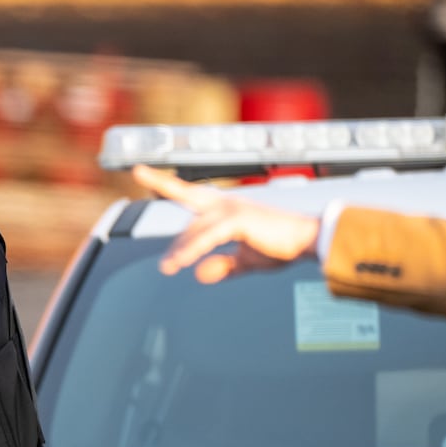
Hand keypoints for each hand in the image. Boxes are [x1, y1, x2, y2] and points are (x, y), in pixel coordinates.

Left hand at [131, 164, 321, 282]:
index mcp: (224, 209)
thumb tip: (199, 275)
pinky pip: (207, 237)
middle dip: (171, 223)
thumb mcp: (245, 262)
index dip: (163, 182)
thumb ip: (223, 266)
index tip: (139, 170)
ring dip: (181, 252)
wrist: (306, 242)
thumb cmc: (279, 248)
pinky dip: (193, 250)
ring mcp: (231, 209)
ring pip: (195, 232)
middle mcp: (225, 204)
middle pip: (188, 212)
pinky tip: (181, 264)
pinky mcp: (237, 220)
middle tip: (157, 237)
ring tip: (168, 269)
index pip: (187, 192)